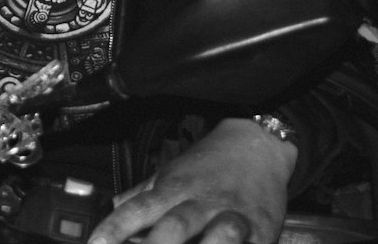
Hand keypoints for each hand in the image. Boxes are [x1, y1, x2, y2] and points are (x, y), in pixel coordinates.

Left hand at [92, 117, 294, 243]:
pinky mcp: (263, 230)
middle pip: (176, 227)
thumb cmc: (209, 164)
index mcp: (174, 189)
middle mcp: (201, 202)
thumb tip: (114, 206)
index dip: (115, 228)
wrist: (259, 144)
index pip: (139, 209)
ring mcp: (234, 216)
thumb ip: (143, 194)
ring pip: (219, 237)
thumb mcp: (172, 172)